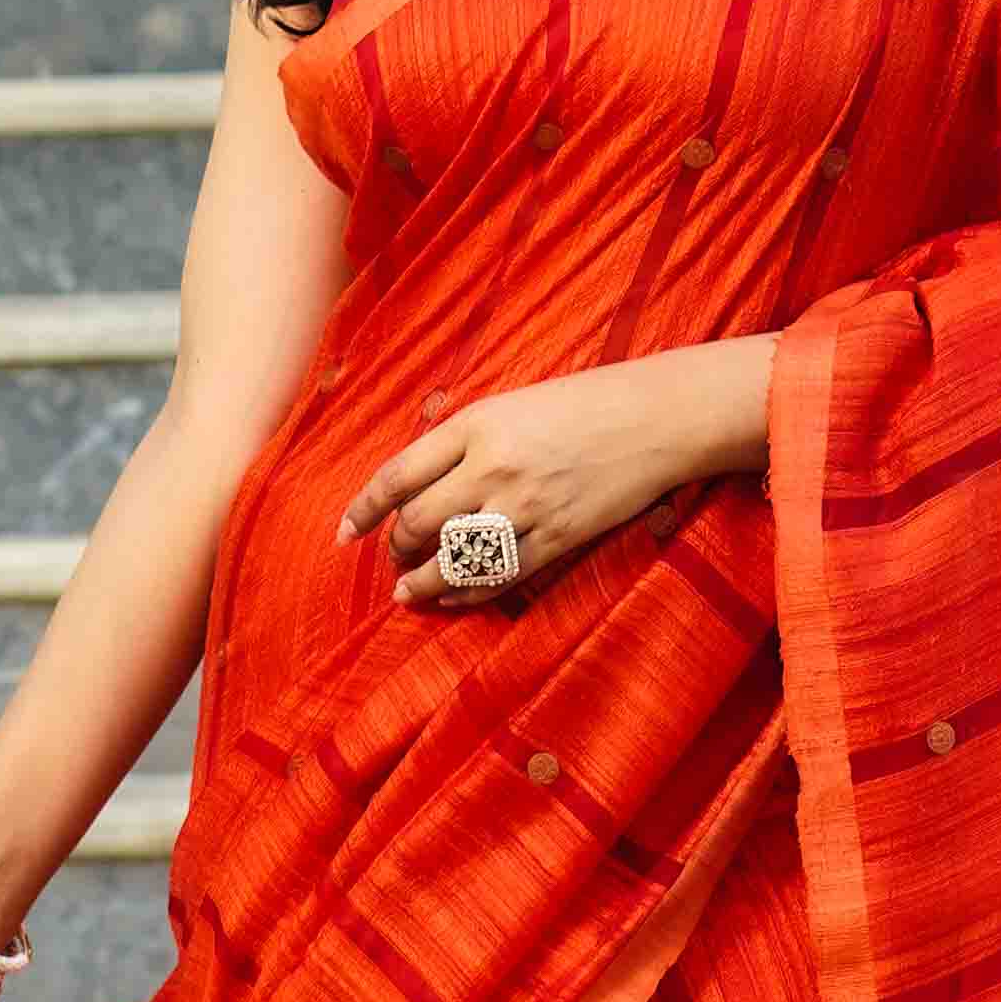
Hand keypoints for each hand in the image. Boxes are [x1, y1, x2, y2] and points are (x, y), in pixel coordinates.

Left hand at [342, 357, 733, 610]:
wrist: (654, 418)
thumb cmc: (581, 404)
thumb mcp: (510, 404)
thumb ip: (461, 439)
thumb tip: (414, 483)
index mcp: (475, 426)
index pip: (398, 476)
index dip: (364, 510)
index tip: (346, 533)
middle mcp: (493, 468)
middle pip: (418, 523)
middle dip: (397, 546)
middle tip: (394, 554)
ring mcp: (525, 508)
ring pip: (453, 560)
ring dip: (422, 582)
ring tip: (407, 591)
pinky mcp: (557, 538)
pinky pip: (499, 578)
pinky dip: (466, 594)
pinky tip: (451, 598)